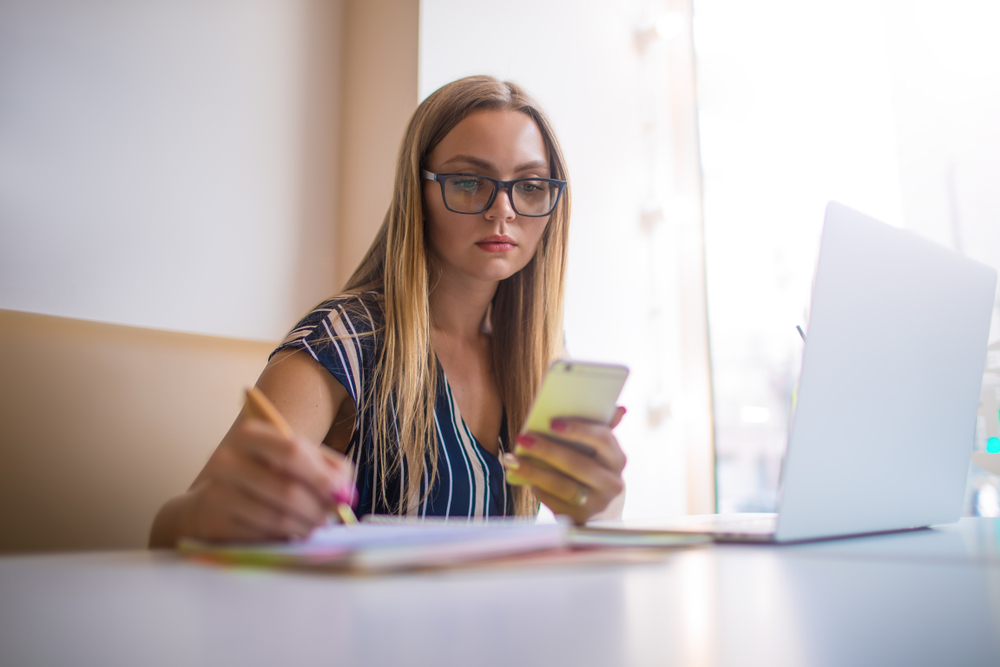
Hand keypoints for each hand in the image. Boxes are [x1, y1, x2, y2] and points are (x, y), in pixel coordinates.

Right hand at [178, 418, 355, 542]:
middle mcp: (227, 460)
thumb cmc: (265, 474)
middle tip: (331, 518)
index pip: (292, 451)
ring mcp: (217, 493)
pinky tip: (289, 533)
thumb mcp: (296, 460)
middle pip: (287, 489)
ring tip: (314, 526)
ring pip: (276, 517)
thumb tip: (346, 493)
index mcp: (250, 434)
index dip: (321, 476)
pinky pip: (261, 536)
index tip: (341, 494)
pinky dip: (282, 538)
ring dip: (304, 526)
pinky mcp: (215, 523)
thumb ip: (329, 469)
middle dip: (317, 508)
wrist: (214, 501)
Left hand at [503, 407, 626, 523]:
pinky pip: (554, 502)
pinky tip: (520, 475)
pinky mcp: (580, 518)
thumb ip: (600, 429)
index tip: (552, 423)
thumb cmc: (592, 467)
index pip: (603, 440)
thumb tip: (619, 409)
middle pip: (578, 465)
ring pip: (563, 486)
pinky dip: (536, 487)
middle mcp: (612, 483)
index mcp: (617, 459)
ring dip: (534, 471)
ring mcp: (597, 504)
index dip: (579, 430)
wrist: (598, 508)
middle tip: (523, 438)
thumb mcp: (598, 451)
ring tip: (511, 459)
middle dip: (547, 450)